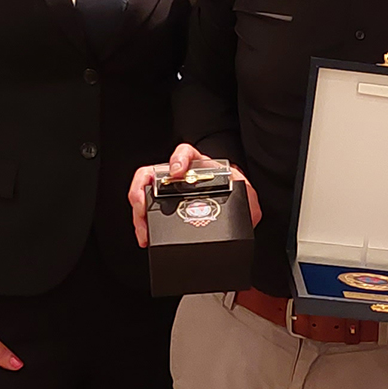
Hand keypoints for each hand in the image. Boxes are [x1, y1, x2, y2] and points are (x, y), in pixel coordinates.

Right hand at [129, 143, 261, 247]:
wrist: (232, 205)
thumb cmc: (235, 194)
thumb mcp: (245, 195)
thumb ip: (249, 201)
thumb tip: (249, 214)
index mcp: (200, 167)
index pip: (186, 153)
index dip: (178, 159)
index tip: (176, 172)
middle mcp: (180, 176)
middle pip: (151, 173)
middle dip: (142, 190)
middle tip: (142, 208)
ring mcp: (168, 190)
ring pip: (142, 192)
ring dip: (138, 212)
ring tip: (143, 230)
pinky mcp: (163, 207)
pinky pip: (146, 211)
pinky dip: (143, 224)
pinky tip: (146, 236)